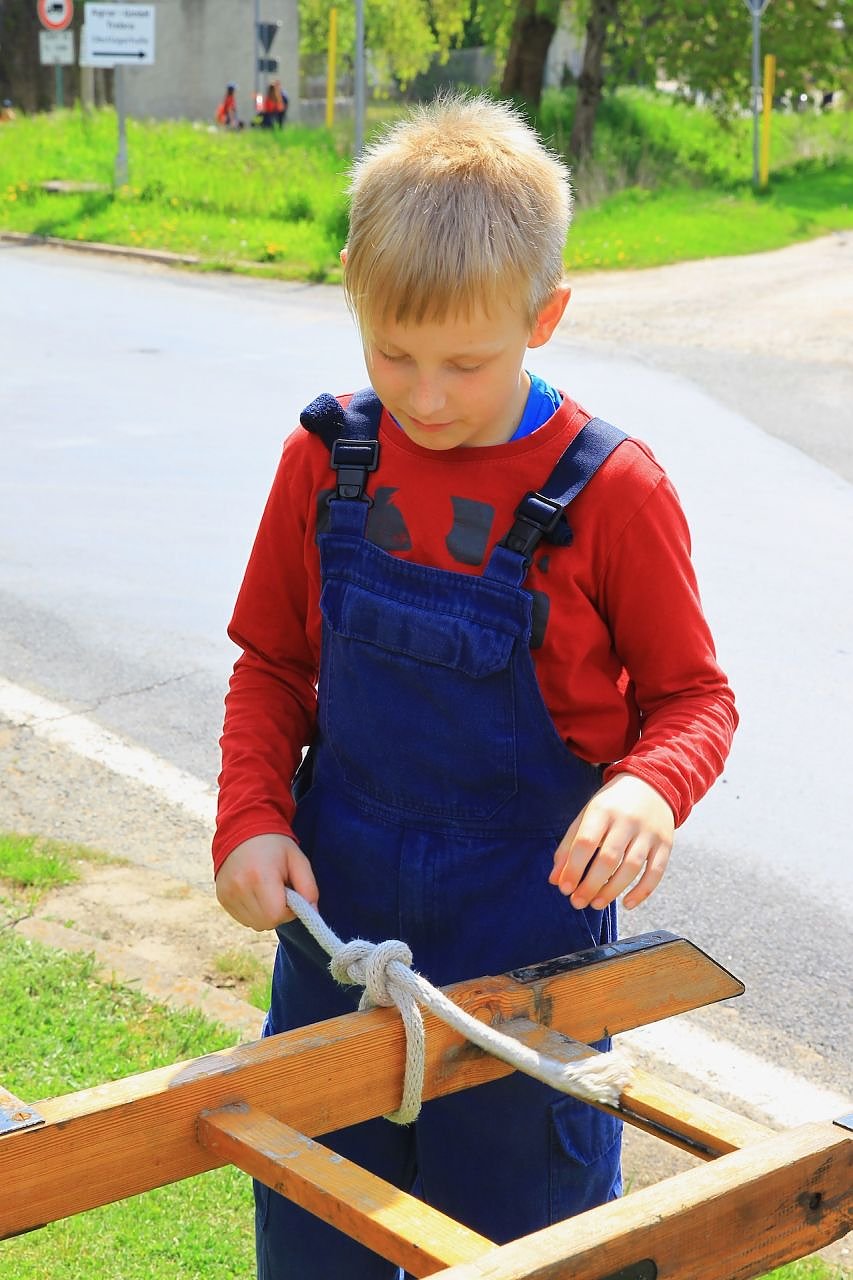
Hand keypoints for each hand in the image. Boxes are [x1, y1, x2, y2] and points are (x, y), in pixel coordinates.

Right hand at [215, 833, 318, 930]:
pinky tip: (255, 894)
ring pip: (254, 924)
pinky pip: (243, 919)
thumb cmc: (275, 847)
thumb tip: (313, 913)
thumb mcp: (298, 860)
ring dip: (265, 914)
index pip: (276, 915)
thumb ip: (309, 887)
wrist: (243, 831)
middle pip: (265, 923)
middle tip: (280, 893)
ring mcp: (227, 893)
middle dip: (278, 914)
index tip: (291, 896)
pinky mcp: (222, 897)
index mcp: (260, 876)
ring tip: (267, 891)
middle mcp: (239, 887)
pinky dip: (253, 912)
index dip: (288, 911)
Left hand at [548, 774, 673, 910]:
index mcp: (602, 811)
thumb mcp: (587, 816)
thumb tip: (555, 880)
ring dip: (612, 891)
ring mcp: (648, 832)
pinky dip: (642, 892)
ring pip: (631, 867)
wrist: (651, 784)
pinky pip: (656, 872)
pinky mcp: (665, 844)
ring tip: (596, 904)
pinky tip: (627, 904)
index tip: (564, 888)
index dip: (573, 868)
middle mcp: (627, 821)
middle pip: (608, 858)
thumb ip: (569, 846)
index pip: (586, 842)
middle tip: (578, 903)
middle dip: (590, 885)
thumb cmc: (611, 806)